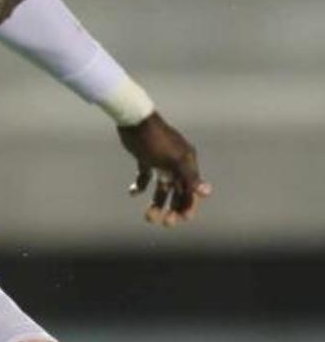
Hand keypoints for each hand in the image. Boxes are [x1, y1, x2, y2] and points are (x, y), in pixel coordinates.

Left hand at [117, 110, 211, 225]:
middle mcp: (176, 164)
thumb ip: (189, 177)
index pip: (191, 191)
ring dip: (156, 203)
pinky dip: (140, 186)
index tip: (179, 220)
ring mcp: (161, 161)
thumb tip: (208, 192)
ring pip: (161, 188)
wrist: (134, 119)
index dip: (187, 206)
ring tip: (148, 217)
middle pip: (177, 192)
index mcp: (187, 163)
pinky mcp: (146, 158)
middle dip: (171, 209)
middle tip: (163, 223)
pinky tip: (133, 192)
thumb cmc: (155, 139)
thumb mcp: (173, 160)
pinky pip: (145, 176)